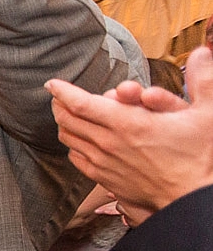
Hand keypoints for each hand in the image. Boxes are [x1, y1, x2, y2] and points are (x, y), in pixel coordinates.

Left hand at [46, 45, 212, 225]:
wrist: (189, 197)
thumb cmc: (198, 156)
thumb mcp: (206, 114)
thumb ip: (203, 80)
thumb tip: (200, 53)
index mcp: (127, 123)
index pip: (82, 104)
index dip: (63, 91)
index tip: (53, 84)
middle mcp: (109, 143)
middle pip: (68, 120)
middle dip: (59, 104)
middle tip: (58, 95)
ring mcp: (103, 162)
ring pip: (69, 138)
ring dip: (64, 123)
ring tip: (65, 114)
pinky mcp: (103, 178)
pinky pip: (77, 158)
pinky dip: (73, 145)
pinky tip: (77, 140)